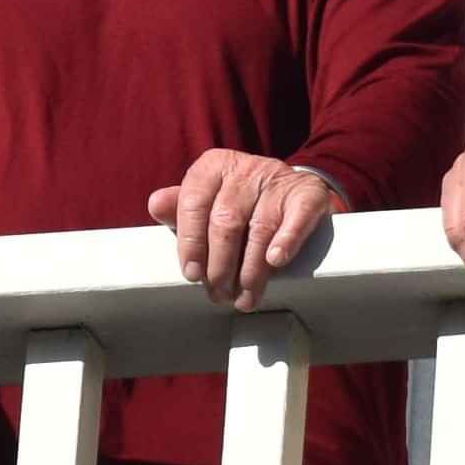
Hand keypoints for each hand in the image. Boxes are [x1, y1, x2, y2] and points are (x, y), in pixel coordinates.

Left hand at [148, 150, 340, 311]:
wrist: (293, 189)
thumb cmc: (241, 202)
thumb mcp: (208, 201)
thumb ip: (181, 208)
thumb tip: (156, 205)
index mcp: (213, 167)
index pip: (194, 203)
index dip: (191, 243)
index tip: (192, 275)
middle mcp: (245, 169)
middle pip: (226, 221)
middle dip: (220, 266)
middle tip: (219, 294)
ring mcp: (278, 179)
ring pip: (259, 229)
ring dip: (251, 271)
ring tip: (244, 297)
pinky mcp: (308, 193)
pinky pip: (296, 218)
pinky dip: (286, 242)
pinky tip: (276, 262)